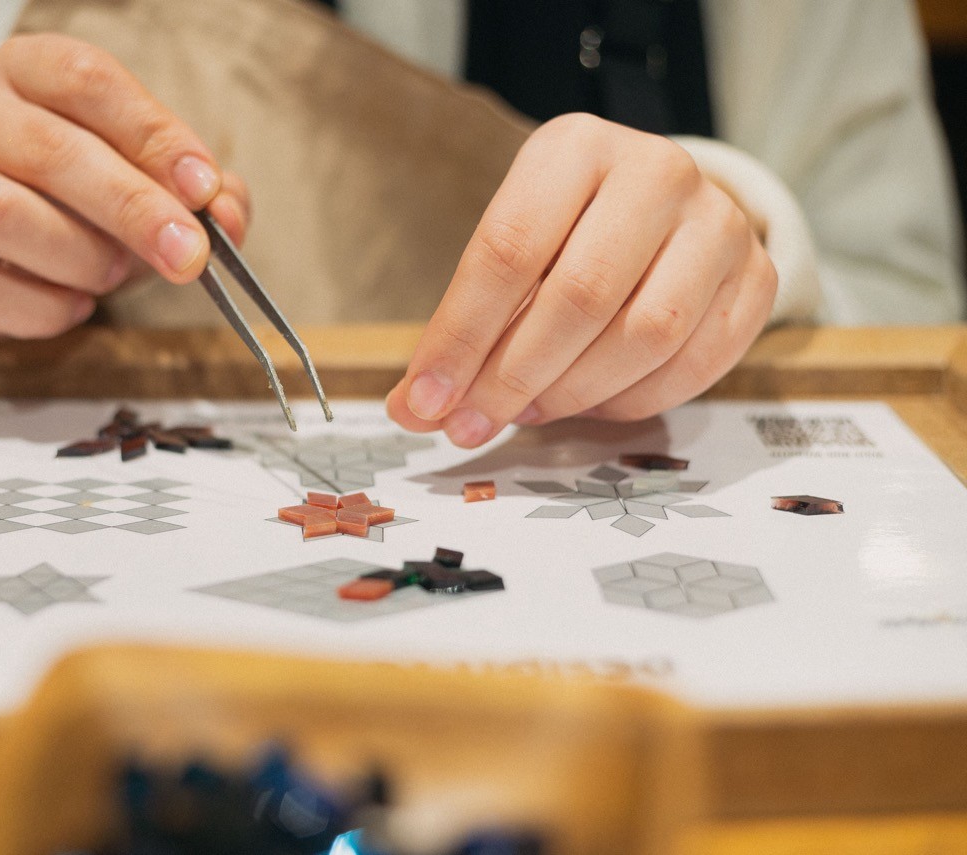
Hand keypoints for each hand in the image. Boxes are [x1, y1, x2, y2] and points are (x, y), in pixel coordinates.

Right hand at [0, 34, 249, 338]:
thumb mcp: (157, 181)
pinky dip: (36, 307)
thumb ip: (204, 193)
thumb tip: (228, 213)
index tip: (202, 187)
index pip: (87, 82)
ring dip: (78, 256)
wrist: (20, 250)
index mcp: (31, 72)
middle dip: (131, 209)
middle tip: (186, 254)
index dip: (152, 135)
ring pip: (0, 214)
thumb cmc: (94, 199)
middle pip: (49, 151)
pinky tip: (73, 305)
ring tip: (113, 273)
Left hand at [386, 113, 775, 445]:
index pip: (508, 251)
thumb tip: (414, 409)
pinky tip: (590, 404)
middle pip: (579, 297)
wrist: (662, 208)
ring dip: (572, 393)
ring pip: (644, 335)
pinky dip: (631, 401)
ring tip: (528, 410)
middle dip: (513, 377)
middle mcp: (656, 172)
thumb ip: (462, 326)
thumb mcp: (508, 251)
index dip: (461, 337)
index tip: (424, 401)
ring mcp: (719, 224)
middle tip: (471, 424)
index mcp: (576, 148)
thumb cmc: (566, 231)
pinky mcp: (756, 278)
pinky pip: (693, 364)